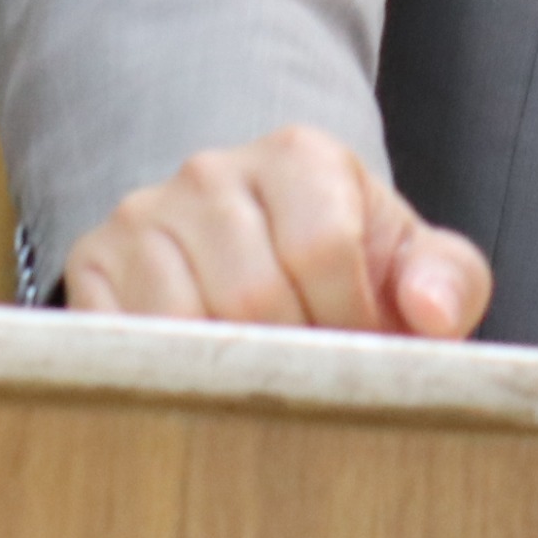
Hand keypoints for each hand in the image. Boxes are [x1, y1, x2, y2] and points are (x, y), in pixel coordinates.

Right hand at [61, 125, 491, 334]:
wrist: (254, 253)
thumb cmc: (343, 266)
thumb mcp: (407, 262)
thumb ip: (446, 279)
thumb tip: (430, 313)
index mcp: (299, 156)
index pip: (323, 248)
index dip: (349, 322)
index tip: (357, 351)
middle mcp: (211, 172)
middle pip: (252, 293)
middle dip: (292, 357)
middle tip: (308, 377)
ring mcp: (143, 217)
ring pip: (182, 322)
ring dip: (227, 373)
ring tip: (258, 377)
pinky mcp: (92, 267)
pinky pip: (120, 341)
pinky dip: (164, 377)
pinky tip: (199, 382)